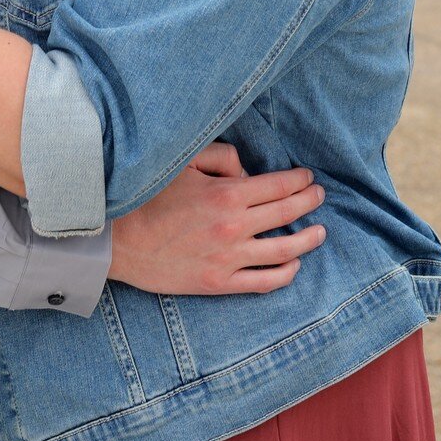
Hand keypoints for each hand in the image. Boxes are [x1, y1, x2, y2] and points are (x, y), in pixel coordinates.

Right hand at [108, 143, 325, 294]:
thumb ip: (220, 157)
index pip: (278, 186)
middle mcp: (234, 227)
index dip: (298, 180)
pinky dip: (286, 273)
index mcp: (227, 194)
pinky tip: (294, 264)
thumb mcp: (183, 163)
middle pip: (286, 213)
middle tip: (319, 196)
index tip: (307, 177)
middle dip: (309, 202)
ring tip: (320, 232)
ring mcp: (229, 258)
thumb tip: (247, 170)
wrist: (120, 240)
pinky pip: (264, 281)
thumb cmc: (149, 197)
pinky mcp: (220, 282)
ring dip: (307, 240)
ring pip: (284, 251)